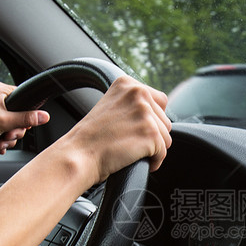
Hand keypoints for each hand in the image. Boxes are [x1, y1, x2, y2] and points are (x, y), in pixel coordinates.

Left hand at [0, 81, 49, 153]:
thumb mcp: (4, 122)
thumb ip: (26, 119)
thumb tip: (44, 116)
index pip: (23, 98)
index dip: (26, 114)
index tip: (22, 125)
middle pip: (19, 113)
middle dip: (15, 129)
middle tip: (8, 135)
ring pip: (12, 124)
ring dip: (9, 136)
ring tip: (1, 141)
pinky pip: (4, 128)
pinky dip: (3, 138)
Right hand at [56, 76, 171, 184]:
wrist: (79, 155)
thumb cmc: (91, 137)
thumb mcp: (111, 106)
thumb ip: (132, 104)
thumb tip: (156, 112)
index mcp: (128, 84)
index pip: (160, 101)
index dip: (151, 120)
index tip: (135, 130)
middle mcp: (138, 93)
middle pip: (165, 120)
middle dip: (152, 135)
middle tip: (129, 141)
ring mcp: (145, 113)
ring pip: (166, 137)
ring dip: (153, 149)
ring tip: (131, 150)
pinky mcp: (151, 133)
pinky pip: (163, 152)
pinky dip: (154, 161)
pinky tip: (135, 159)